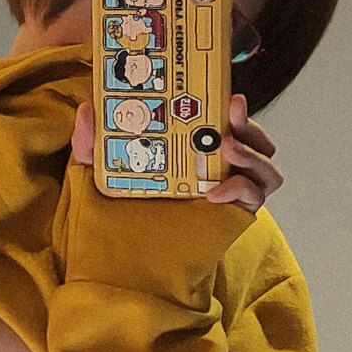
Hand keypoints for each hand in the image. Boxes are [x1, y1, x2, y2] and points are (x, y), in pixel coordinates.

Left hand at [70, 93, 282, 211]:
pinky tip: (214, 192)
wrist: (124, 264)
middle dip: (247, 121)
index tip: (221, 87)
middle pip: (252, 137)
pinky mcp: (234, 215)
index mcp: (193, 148)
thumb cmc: (118, 215)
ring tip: (227, 145)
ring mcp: (229, 190)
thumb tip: (86, 110)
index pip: (221, 118)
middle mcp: (217, 166)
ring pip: (264, 165)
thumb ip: (92, 143)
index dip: (227, 102)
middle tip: (232, 106)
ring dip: (253, 151)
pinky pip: (254, 197)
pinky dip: (241, 189)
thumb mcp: (100, 173)